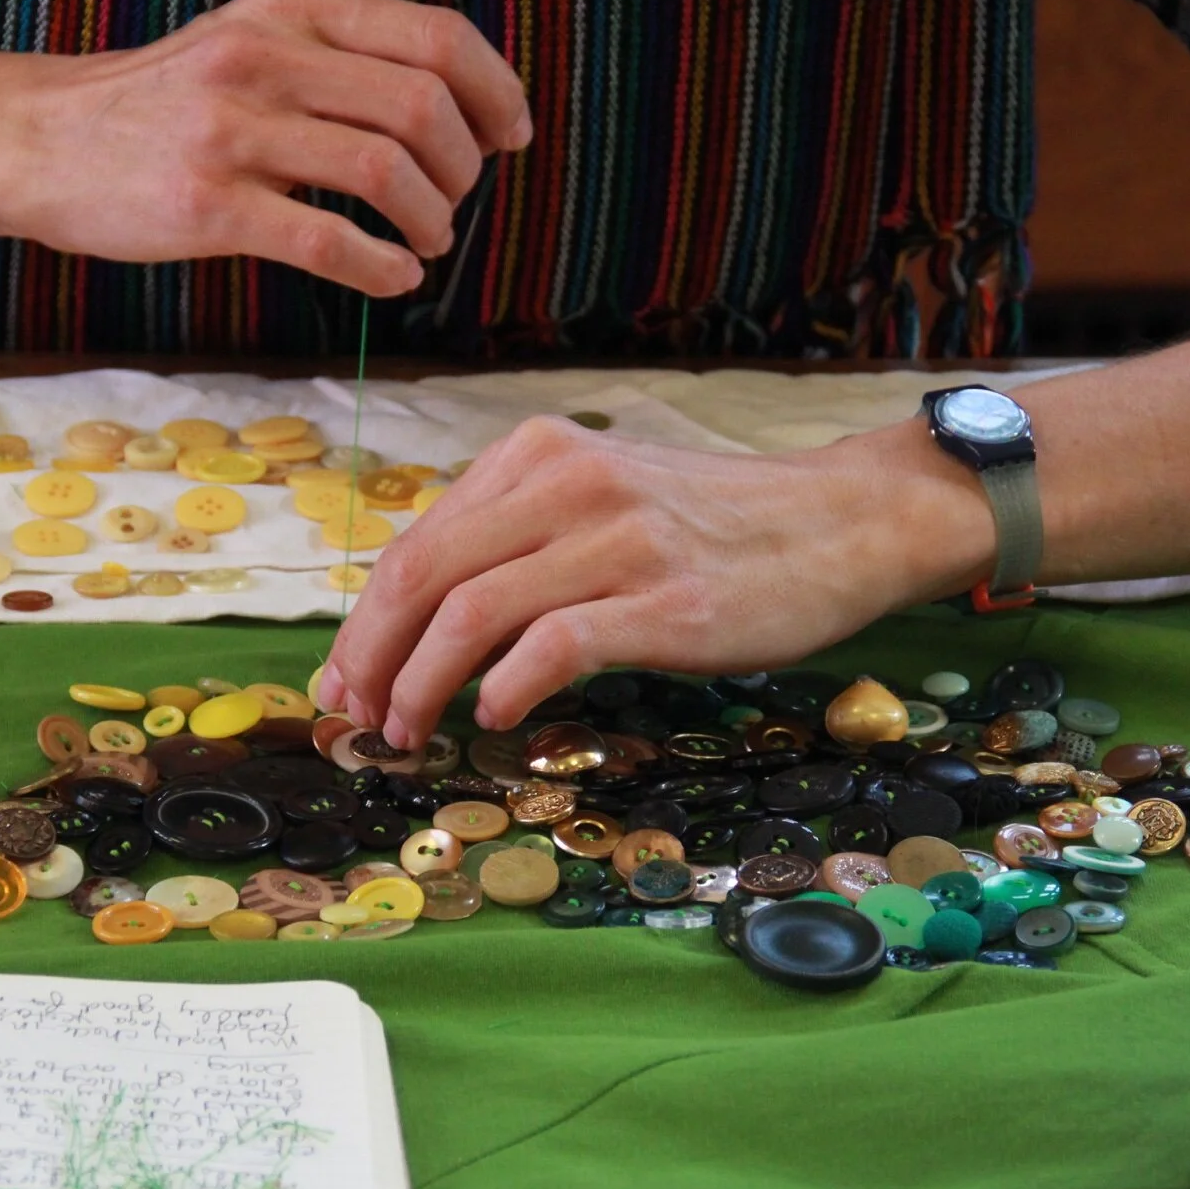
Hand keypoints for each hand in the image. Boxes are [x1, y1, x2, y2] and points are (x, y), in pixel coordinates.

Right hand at [0, 0, 530, 296]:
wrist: (38, 141)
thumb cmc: (163, 105)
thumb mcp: (249, 41)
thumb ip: (339, 57)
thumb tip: (457, 106)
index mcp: (292, 8)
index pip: (436, 37)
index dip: (495, 92)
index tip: (509, 138)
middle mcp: (266, 55)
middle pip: (423, 107)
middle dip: (462, 169)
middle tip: (452, 205)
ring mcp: (234, 130)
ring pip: (386, 171)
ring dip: (430, 222)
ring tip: (424, 245)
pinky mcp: (208, 205)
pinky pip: (328, 241)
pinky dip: (381, 269)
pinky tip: (390, 278)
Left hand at [319, 417, 995, 745]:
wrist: (844, 521)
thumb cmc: (715, 526)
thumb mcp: (602, 499)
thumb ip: (518, 538)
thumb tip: (421, 621)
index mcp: (539, 455)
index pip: (416, 543)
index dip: (364, 622)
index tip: (345, 681)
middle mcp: (570, 483)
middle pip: (424, 575)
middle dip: (372, 657)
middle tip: (356, 719)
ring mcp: (619, 541)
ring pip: (473, 613)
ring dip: (422, 685)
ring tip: (410, 733)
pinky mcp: (666, 602)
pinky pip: (555, 645)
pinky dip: (507, 688)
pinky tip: (496, 718)